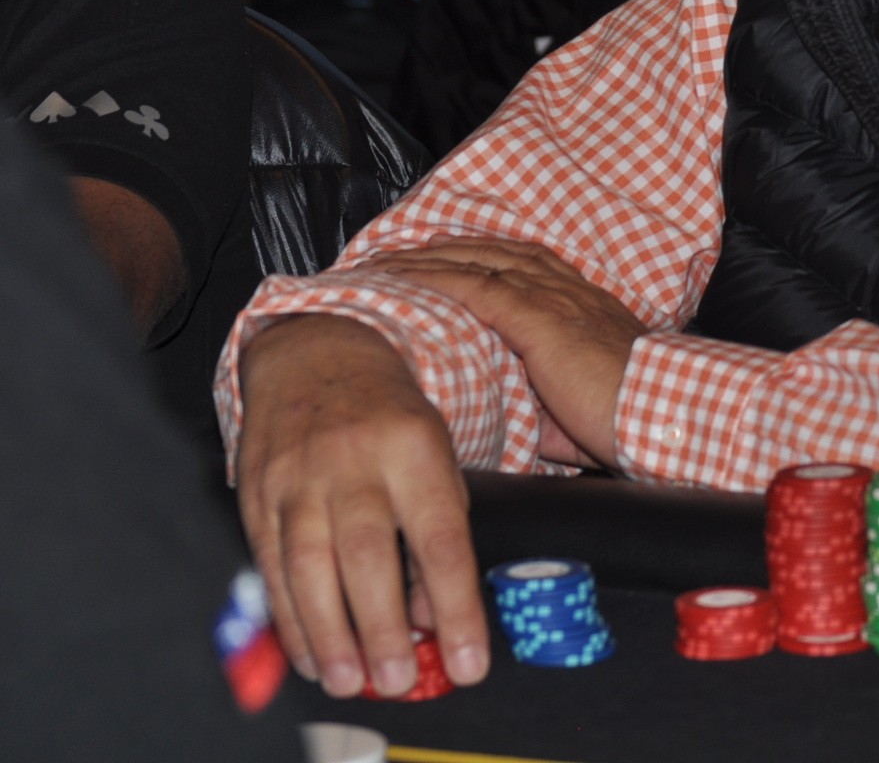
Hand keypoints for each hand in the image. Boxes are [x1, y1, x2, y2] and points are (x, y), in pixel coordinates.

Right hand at [235, 315, 488, 699]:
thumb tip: (432, 616)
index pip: (441, 538)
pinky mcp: (256, 493)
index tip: (468, 661)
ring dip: (332, 634)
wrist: (317, 349)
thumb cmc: (391, 415)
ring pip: (311, 566)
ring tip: (352, 680)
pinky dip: (290, 617)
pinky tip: (311, 653)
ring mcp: (299, 477)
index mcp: (415, 448)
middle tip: (398, 680)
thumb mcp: (435, 453)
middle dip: (382, 627)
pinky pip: (271, 565)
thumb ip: (437, 531)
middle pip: (367, 555)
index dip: (454, 607)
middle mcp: (354, 462)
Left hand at [376, 238, 646, 470]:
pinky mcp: (536, 316)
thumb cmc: (629, 420)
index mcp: (580, 307)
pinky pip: (473, 285)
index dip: (481, 258)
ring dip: (426, 258)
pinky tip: (401, 279)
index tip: (445, 259)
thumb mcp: (577, 414)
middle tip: (400, 252)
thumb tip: (513, 432)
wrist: (662, 411)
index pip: (523, 266)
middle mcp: (566, 291)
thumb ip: (542, 413)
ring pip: (476, 262)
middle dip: (444, 249)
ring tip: (384, 262)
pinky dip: (432, 278)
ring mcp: (551, 299)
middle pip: (494, 253)